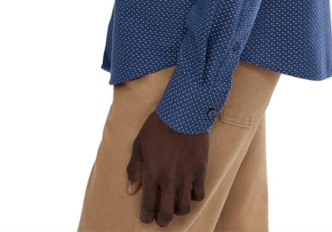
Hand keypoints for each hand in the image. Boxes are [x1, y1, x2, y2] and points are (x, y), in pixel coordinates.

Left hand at [126, 110, 209, 226]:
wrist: (184, 111)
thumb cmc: (158, 125)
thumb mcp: (140, 143)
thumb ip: (135, 169)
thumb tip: (131, 191)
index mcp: (152, 173)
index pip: (148, 206)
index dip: (147, 217)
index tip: (146, 218)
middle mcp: (169, 179)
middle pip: (167, 214)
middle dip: (162, 221)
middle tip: (161, 219)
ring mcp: (186, 176)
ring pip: (185, 208)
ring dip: (179, 210)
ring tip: (176, 204)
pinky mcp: (200, 170)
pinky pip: (200, 194)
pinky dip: (194, 197)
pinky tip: (189, 191)